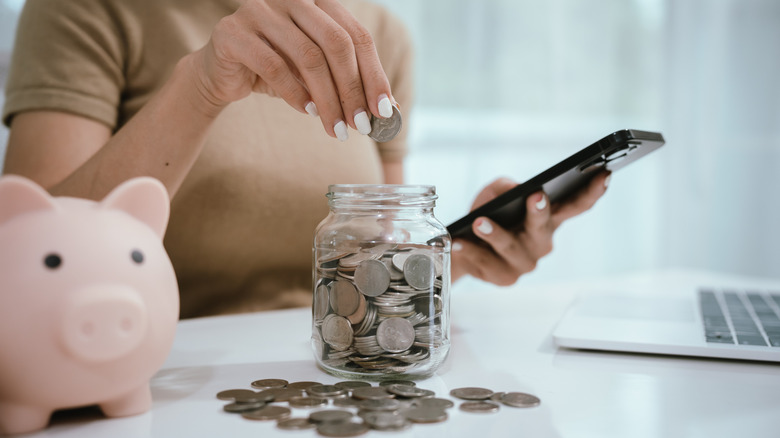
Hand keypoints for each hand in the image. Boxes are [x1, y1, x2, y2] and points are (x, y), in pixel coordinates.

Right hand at [190, 0, 393, 139]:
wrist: (221, 74)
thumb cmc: (277, 72)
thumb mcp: (317, 77)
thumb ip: (349, 84)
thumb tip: (391, 110)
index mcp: (319, 2)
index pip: (357, 35)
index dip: (374, 74)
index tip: (384, 110)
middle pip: (336, 43)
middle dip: (352, 90)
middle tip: (360, 125)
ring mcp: (261, 10)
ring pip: (308, 57)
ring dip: (328, 100)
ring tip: (336, 128)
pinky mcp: (233, 32)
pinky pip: (274, 66)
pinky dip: (295, 94)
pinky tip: (308, 112)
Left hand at [451, 172, 610, 284]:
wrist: (463, 244)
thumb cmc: (488, 214)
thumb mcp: (493, 193)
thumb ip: (503, 186)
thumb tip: (514, 188)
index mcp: (549, 219)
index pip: (576, 206)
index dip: (592, 191)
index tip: (603, 174)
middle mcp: (542, 242)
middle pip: (544, 228)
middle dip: (540, 212)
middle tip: (536, 195)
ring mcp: (525, 263)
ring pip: (511, 247)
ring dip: (495, 234)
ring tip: (478, 223)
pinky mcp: (505, 278)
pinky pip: (487, 263)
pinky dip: (472, 250)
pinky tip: (459, 242)